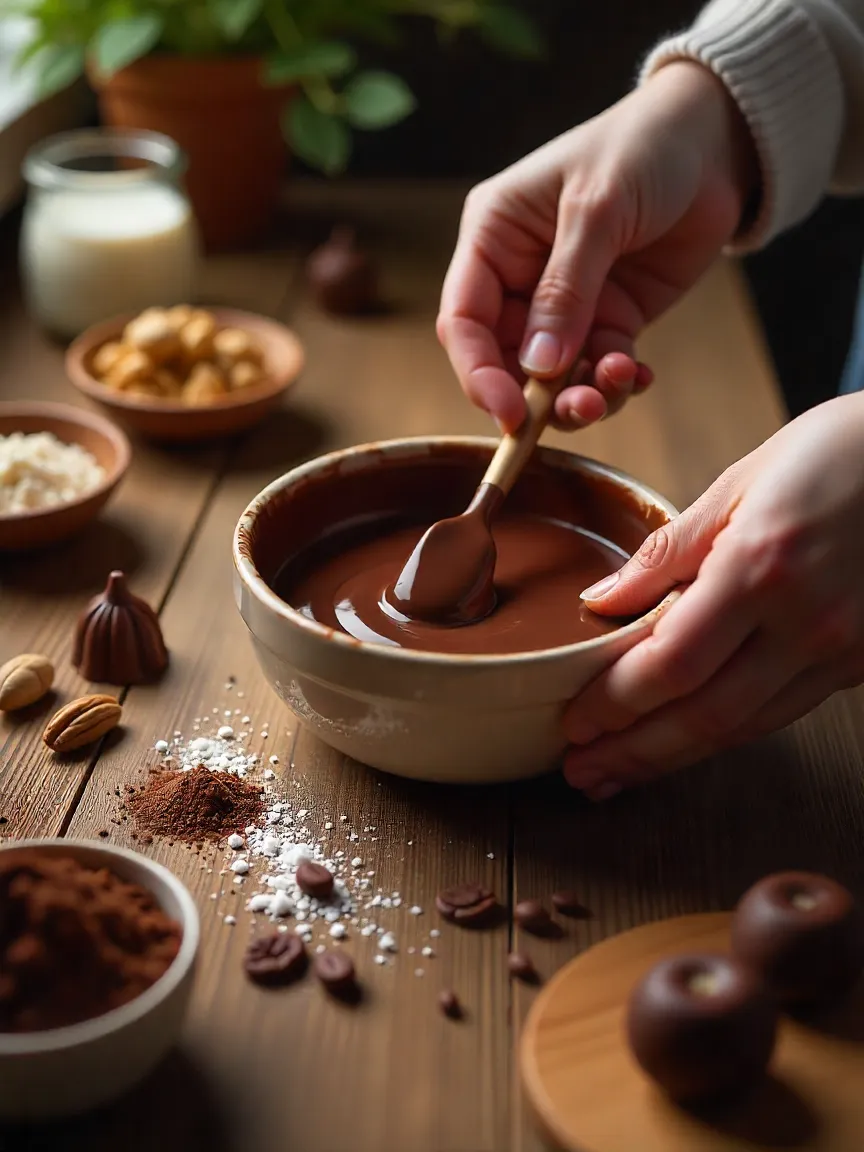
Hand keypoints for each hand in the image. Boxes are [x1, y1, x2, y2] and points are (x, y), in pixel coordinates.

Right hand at [437, 61, 756, 431]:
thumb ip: (566, 290)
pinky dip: (617, 383)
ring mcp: (565, 304)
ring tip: (618, 383)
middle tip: (581, 408)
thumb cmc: (643, 148)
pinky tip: (639, 375)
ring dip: (582, 395)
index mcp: (493, 239)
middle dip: (538, 395)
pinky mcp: (609, 319)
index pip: (464, 320)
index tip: (511, 414)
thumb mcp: (597, 208)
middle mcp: (519, 277)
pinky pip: (599, 369)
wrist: (716, 142)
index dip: (479, 373)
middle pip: (505, 360)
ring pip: (553, 377)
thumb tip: (539, 366)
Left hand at [563, 394, 863, 799]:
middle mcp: (805, 623)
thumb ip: (664, 553)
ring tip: (618, 771)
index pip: (671, 664)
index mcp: (761, 568)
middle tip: (580, 771)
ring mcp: (841, 650)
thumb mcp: (737, 484)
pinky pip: (781, 712)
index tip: (574, 723)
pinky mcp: (860, 662)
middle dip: (633, 753)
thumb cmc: (833, 454)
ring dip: (673, 757)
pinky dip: (725, 733)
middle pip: (704, 716)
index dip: (615, 703)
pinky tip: (685, 740)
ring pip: (744, 727)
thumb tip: (597, 604)